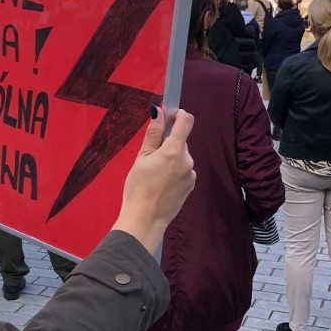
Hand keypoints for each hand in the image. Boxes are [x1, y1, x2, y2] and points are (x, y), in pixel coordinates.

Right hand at [112, 108, 195, 253]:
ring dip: (171, 159)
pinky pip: (184, 170)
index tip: (170, 116)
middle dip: (168, 143)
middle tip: (150, 156)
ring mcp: (191, 174)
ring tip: (154, 174)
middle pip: (181, 142)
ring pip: (181, 157)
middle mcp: (187, 160)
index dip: (179, 115)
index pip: (186, 121)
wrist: (145, 218)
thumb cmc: (138, 187)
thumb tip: (158, 112)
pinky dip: (174, 171)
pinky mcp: (191, 185)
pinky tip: (161, 183)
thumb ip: (153, 134)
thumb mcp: (141, 158)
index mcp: (174, 151)